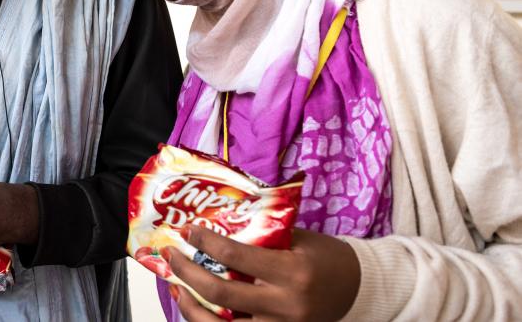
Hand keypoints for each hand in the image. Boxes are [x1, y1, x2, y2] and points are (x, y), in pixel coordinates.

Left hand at [167, 225, 360, 321]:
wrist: (359, 288)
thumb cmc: (328, 258)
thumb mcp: (298, 239)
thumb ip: (262, 234)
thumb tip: (218, 223)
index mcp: (292, 272)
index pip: (236, 256)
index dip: (206, 242)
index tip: (189, 232)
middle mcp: (284, 304)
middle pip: (221, 292)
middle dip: (187, 273)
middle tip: (172, 256)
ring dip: (191, 307)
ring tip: (176, 288)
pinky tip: (197, 308)